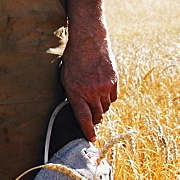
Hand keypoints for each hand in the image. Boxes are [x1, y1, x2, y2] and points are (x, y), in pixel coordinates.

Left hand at [59, 27, 118, 142]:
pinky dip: (108, 98)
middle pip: (97, 115)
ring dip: (101, 107)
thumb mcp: (66, 78)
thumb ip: (72, 95)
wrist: (89, 41)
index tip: (92, 138)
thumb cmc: (73, 59)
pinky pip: (113, 98)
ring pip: (106, 107)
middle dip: (94, 119)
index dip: (88, 131)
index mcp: (76, 92)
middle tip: (92, 117)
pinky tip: (102, 90)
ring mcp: (104, 87)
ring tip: (95, 98)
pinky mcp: (114, 81)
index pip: (83, 118)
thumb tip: (79, 110)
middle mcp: (91, 92)